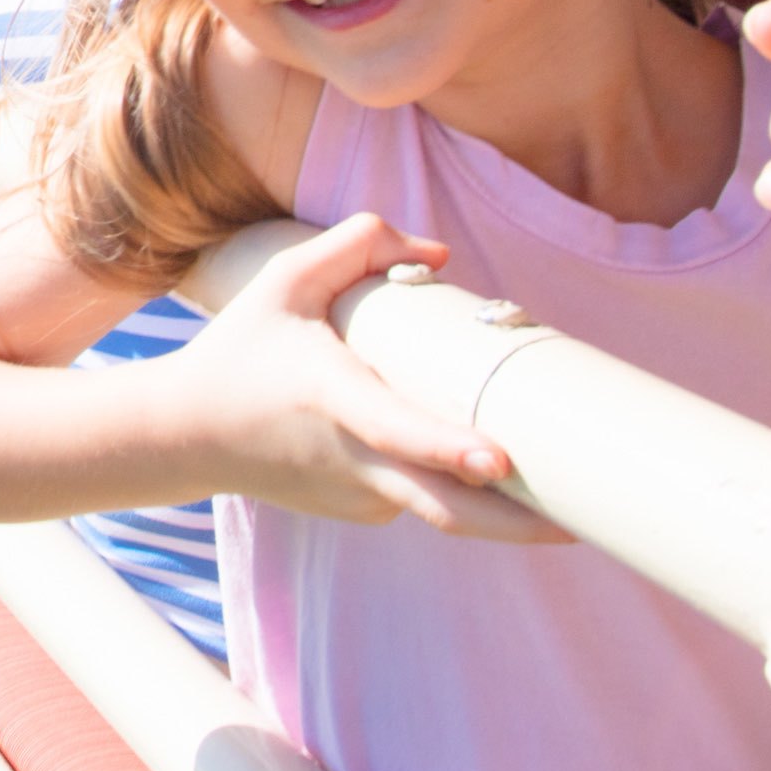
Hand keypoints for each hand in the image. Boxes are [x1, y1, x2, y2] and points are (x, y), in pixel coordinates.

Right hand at [178, 216, 566, 540]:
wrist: (185, 435)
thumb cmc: (240, 350)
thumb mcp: (285, 278)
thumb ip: (357, 244)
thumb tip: (440, 254)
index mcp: (329, 397)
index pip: (395, 430)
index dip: (448, 448)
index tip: (500, 462)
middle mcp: (348, 458)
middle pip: (444, 508)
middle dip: (517, 527)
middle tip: (585, 526)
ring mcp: (357, 494)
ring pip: (441, 499)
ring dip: (498, 501)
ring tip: (561, 494)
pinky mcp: (362, 510)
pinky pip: (421, 491)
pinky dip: (450, 478)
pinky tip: (468, 456)